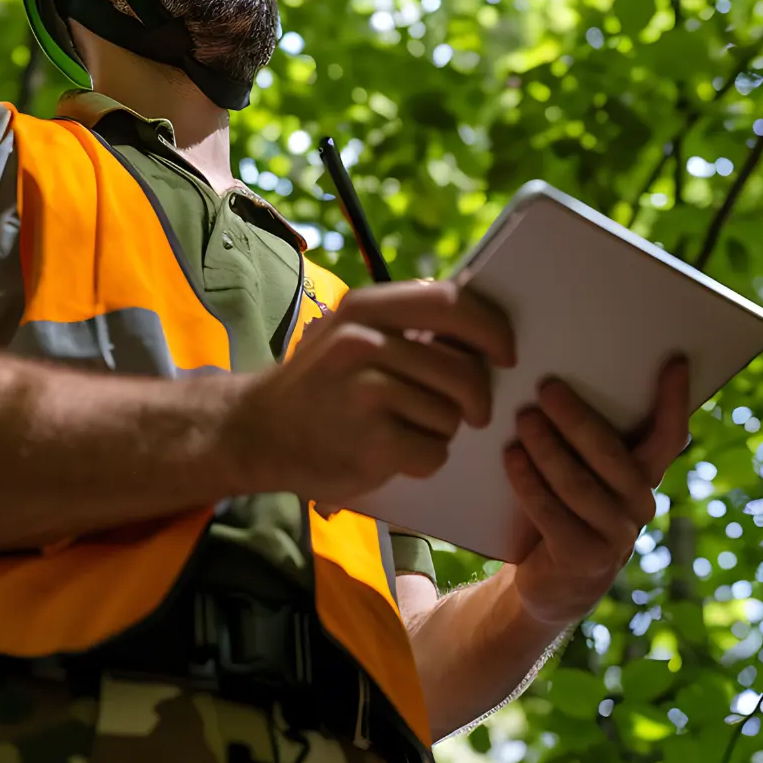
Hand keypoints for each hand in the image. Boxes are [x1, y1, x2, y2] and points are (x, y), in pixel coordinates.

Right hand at [223, 279, 514, 503]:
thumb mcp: (351, 333)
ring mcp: (366, 393)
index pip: (453, 302)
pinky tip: (394, 453)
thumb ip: (406, 325)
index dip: (492, 328)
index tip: (507, 353)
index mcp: (366, 307)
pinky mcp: (371, 442)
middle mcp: (364, 342)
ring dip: (442, 429)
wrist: (255, 432)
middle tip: (472, 411)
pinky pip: (434, 452)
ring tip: (407, 427)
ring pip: (452, 413)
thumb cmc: (319, 384)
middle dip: (476, 396)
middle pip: (463, 368)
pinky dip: (424, 459)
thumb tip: (483, 329)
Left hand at [504, 358, 691, 626]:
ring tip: (524, 419)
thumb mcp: (584, 472)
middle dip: (578, 418)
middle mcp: (639, 505)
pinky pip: (552, 514)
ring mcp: (615, 536)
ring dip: (548, 448)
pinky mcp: (583, 558)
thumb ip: (586, 438)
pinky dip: (529, 483)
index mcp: (645, 476)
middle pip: (612, 456)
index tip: (676, 360)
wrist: (553, 582)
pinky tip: (512, 458)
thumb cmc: (565, 506)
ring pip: (579, 485)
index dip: (674, 401)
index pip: (669, 436)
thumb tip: (556, 379)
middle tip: (546, 387)